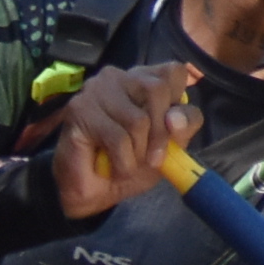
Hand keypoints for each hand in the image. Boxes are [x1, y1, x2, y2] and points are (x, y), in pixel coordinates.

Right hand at [34, 61, 199, 221]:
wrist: (93, 192)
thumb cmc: (130, 163)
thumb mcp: (170, 147)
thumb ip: (183, 127)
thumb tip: (175, 119)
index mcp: (144, 80)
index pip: (174, 72)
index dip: (179, 102)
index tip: (174, 130)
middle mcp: (120, 77)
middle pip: (158, 90)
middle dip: (161, 134)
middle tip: (154, 159)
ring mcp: (97, 89)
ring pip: (138, 118)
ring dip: (139, 153)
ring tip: (128, 163)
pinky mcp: (80, 109)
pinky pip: (118, 138)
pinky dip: (124, 162)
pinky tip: (115, 168)